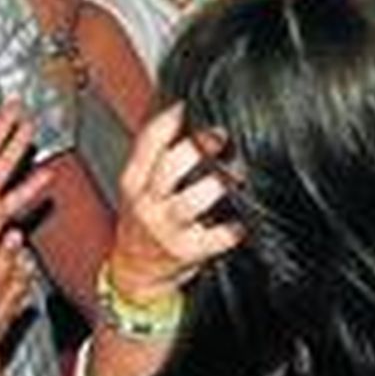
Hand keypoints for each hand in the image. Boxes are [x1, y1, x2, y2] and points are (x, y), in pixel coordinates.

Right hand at [108, 105, 244, 307]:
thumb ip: (157, 154)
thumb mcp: (139, 185)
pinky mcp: (187, 251)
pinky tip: (240, 218)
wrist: (135, 270)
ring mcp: (166, 228)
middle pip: (172, 166)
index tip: (190, 105)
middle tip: (221, 138)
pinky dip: (235, 226)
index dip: (171, 119)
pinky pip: (219, 235)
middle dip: (201, 147)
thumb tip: (187, 114)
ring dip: (221, 183)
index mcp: (134, 181)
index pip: (148, 142)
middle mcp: (146, 203)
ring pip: (194, 199)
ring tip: (236, 175)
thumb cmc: (146, 219)